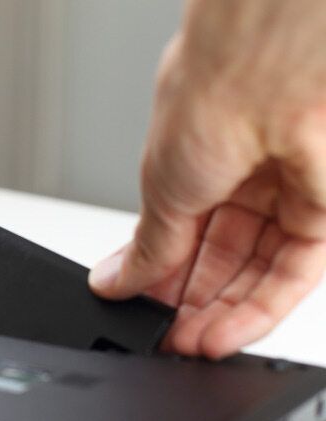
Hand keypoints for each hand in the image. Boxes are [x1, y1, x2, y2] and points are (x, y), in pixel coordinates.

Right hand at [88, 0, 325, 358]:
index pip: (181, 242)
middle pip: (219, 264)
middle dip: (189, 306)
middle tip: (163, 338)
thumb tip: (116, 283)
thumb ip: (148, 250)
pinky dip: (257, 311)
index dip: (162, 282)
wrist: (263, 75)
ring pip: (255, 276)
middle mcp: (243, 185)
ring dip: (219, 316)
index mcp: (197, 171)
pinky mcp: (322, 215)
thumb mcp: (159, 192)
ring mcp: (285, 199)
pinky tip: (220, 334)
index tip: (140, 312)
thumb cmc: (209, 103)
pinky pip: (291, 277)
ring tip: (186, 346)